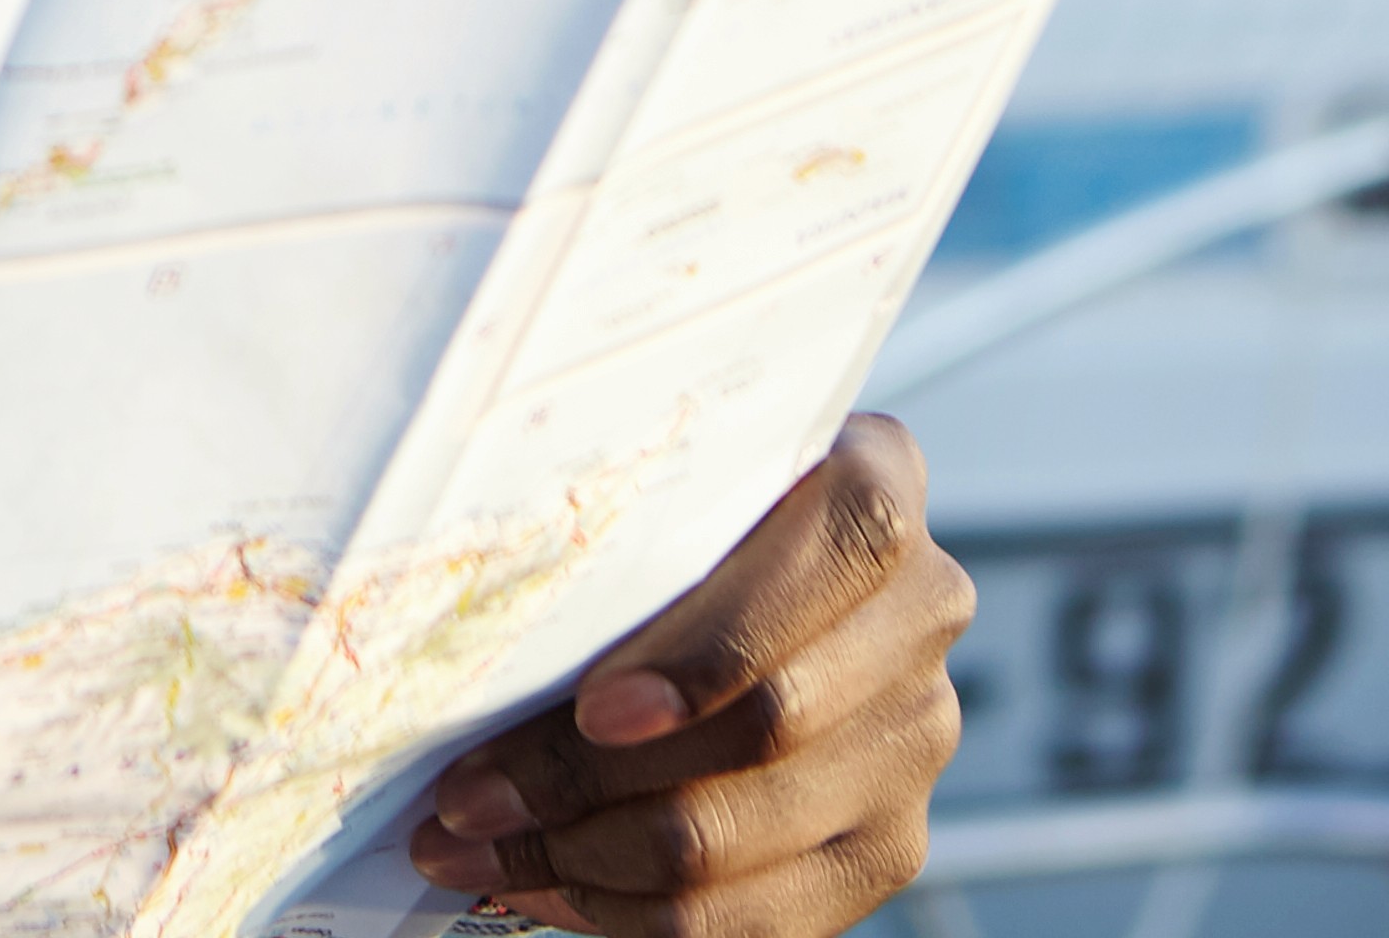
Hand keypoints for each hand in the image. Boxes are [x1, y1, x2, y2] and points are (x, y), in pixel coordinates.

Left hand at [402, 414, 973, 937]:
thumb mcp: (664, 492)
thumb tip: (477, 641)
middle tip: (467, 797)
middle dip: (585, 774)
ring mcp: (913, 740)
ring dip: (582, 854)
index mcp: (875, 492)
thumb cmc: (681, 531)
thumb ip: (620, 529)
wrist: (759, 599)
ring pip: (739, 835)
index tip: (598, 708)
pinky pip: (751, 916)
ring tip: (479, 845)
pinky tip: (548, 882)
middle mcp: (920, 613)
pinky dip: (629, 910)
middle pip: (768, 724)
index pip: (836, 555)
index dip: (718, 644)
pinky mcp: (887, 847)